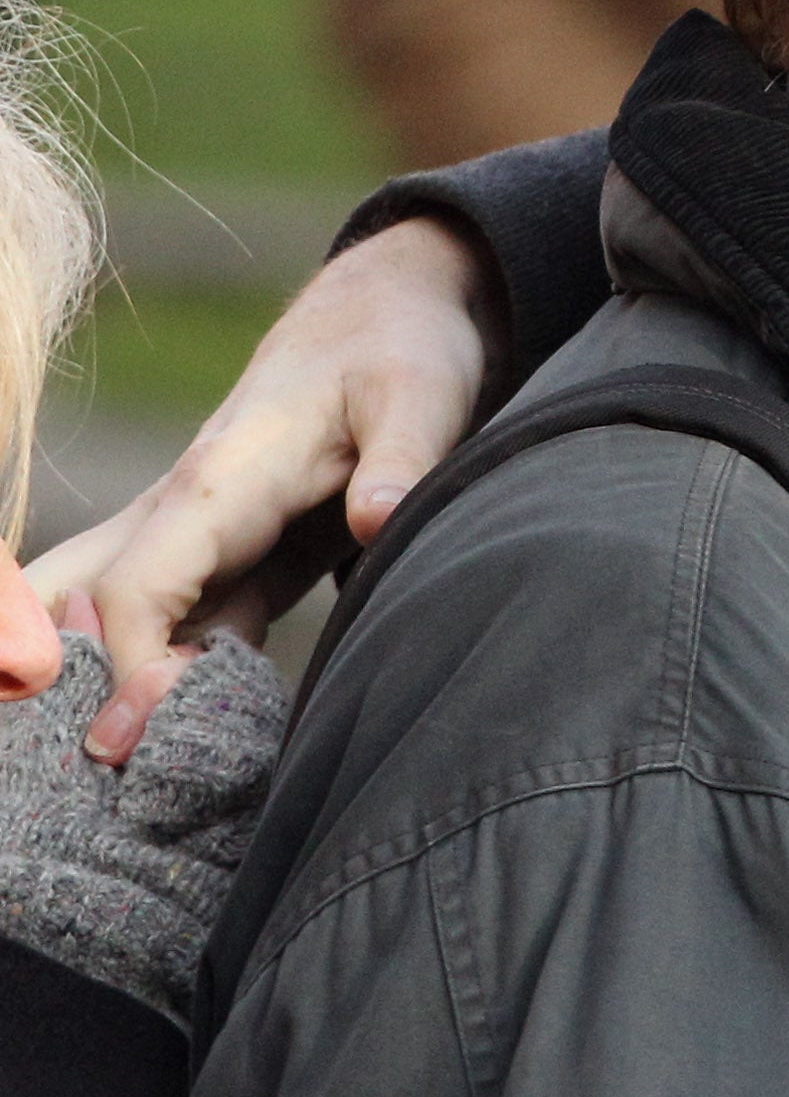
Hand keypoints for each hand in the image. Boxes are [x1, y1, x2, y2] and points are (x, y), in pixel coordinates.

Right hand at [21, 217, 492, 759]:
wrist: (390, 312)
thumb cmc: (399, 348)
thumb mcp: (420, 392)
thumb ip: (402, 457)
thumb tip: (377, 518)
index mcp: (217, 482)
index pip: (134, 591)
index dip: (133, 671)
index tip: (155, 739)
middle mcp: (183, 514)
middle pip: (75, 604)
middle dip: (59, 684)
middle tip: (84, 775)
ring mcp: (196, 539)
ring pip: (103, 616)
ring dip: (98, 689)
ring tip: (112, 784)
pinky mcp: (229, 561)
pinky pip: (168, 630)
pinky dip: (157, 685)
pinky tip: (180, 751)